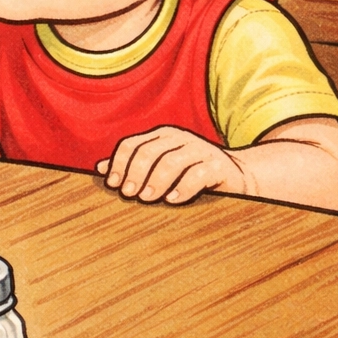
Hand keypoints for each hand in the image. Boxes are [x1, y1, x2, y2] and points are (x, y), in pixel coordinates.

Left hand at [96, 118, 337, 210]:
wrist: (239, 178)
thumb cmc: (190, 176)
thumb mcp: (160, 168)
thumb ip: (133, 166)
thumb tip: (98, 169)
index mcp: (161, 137)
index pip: (132, 145)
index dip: (119, 164)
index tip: (113, 185)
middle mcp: (179, 139)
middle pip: (148, 151)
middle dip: (134, 173)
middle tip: (128, 195)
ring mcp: (200, 150)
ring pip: (170, 162)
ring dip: (155, 181)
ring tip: (146, 199)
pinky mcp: (218, 166)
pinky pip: (197, 174)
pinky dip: (183, 188)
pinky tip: (174, 200)